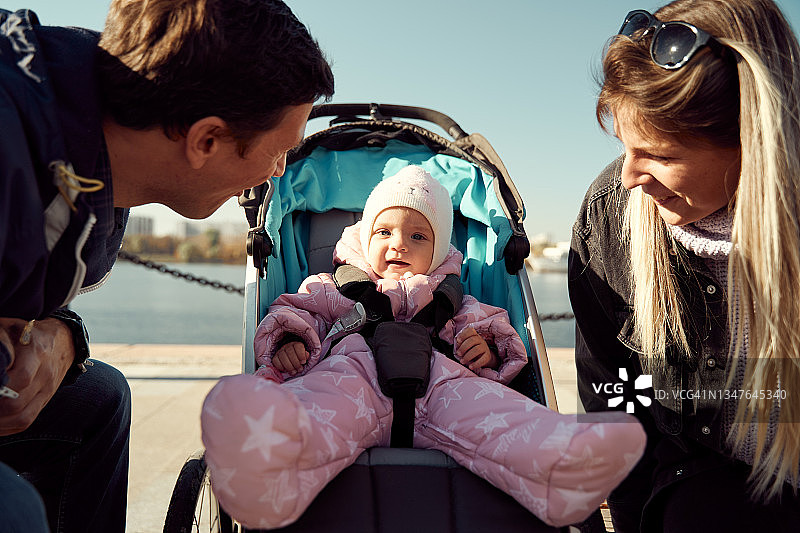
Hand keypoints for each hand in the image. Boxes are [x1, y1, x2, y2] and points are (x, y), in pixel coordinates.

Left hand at [0, 318, 73, 435]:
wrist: (64, 341)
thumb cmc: (29, 333)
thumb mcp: (11, 328)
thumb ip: (0, 343)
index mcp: (37, 352)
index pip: (21, 378)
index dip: (0, 388)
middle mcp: (45, 374)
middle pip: (17, 403)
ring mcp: (47, 390)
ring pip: (22, 417)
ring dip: (0, 422)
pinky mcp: (45, 400)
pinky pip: (27, 421)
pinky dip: (7, 427)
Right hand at [272, 341, 308, 375]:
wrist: (289, 358)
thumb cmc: (298, 358)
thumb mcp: (304, 356)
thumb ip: (305, 356)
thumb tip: (306, 356)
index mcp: (296, 345)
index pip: (297, 346)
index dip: (301, 354)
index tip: (303, 362)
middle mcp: (287, 346)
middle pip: (290, 352)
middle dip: (295, 363)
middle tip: (299, 369)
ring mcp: (280, 351)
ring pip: (282, 357)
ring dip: (289, 366)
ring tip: (293, 372)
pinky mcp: (275, 357)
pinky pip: (275, 361)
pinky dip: (280, 367)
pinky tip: (285, 370)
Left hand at [455, 327, 497, 371]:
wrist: (483, 357)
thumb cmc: (471, 349)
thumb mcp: (465, 345)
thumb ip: (461, 343)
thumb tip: (457, 344)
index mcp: (474, 335)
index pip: (470, 331)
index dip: (464, 334)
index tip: (458, 340)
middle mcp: (480, 340)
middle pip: (472, 340)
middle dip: (463, 347)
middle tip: (458, 353)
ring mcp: (485, 347)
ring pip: (477, 350)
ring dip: (468, 356)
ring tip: (462, 361)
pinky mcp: (487, 356)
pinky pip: (483, 359)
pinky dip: (476, 364)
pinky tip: (471, 367)